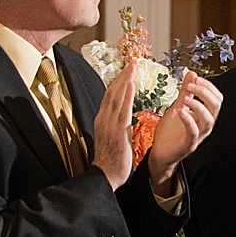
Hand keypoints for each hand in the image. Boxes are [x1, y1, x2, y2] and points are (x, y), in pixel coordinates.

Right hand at [91, 62, 137, 189]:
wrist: (106, 175)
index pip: (111, 96)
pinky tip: (130, 84)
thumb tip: (123, 118)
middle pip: (112, 92)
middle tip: (132, 61)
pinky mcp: (116, 130)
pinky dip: (125, 95)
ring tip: (132, 66)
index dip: (119, 82)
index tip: (127, 71)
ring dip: (124, 79)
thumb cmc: (111, 160)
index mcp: (103, 120)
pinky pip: (121, 109)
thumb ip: (117, 126)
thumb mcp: (113, 138)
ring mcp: (109, 123)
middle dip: (122, 76)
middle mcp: (104, 118)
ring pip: (116, 96)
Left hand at [146, 71, 222, 192]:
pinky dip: (188, 120)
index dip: (208, 86)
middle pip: (216, 106)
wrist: (160, 153)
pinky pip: (193, 132)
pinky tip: (180, 111)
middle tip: (190, 85)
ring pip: (208, 119)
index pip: (216, 98)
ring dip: (198, 105)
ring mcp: (198, 135)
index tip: (194, 77)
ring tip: (185, 97)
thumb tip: (192, 74)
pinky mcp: (188, 144)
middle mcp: (204, 125)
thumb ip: (185, 92)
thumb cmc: (169, 133)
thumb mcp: (177, 107)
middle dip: (204, 92)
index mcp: (204, 116)